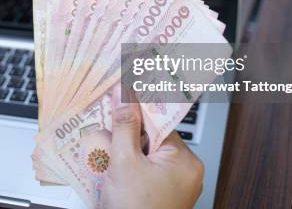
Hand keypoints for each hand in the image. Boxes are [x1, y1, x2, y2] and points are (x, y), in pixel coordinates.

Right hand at [102, 93, 203, 208]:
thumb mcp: (124, 162)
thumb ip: (125, 126)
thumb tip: (126, 98)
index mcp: (185, 161)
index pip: (159, 122)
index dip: (136, 111)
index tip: (120, 97)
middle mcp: (185, 172)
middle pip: (152, 138)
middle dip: (127, 134)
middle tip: (107, 128)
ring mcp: (174, 186)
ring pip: (146, 155)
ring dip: (124, 151)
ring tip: (106, 152)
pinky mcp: (161, 196)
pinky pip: (144, 171)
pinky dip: (127, 167)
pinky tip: (111, 169)